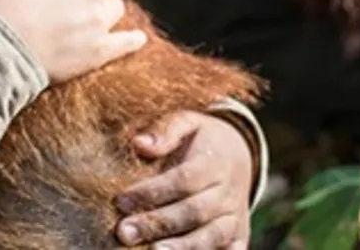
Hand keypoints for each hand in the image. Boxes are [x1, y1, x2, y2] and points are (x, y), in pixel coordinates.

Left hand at [114, 111, 254, 248]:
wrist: (238, 153)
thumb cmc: (200, 139)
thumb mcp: (187, 122)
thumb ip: (165, 130)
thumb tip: (138, 144)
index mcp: (213, 162)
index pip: (183, 180)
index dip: (152, 192)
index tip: (120, 200)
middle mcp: (228, 191)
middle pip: (194, 211)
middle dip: (158, 223)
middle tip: (124, 232)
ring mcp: (235, 216)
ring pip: (213, 236)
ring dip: (183, 247)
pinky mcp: (239, 234)